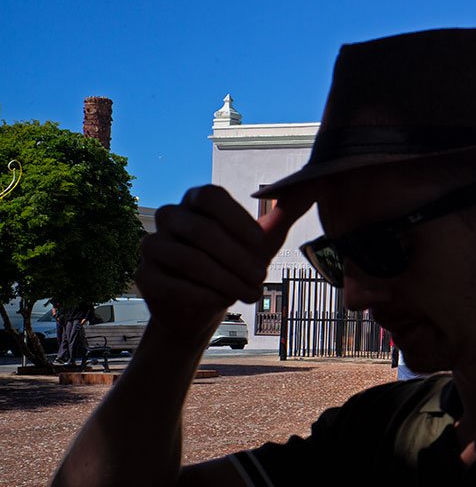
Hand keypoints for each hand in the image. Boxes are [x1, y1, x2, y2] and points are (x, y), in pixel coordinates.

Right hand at [137, 185, 310, 336]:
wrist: (207, 305)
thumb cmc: (238, 263)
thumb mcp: (264, 240)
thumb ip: (287, 211)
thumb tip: (320, 180)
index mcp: (196, 201)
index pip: (210, 196)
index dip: (236, 218)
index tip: (261, 243)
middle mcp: (169, 217)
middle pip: (202, 232)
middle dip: (238, 260)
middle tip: (261, 279)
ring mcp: (152, 246)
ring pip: (189, 260)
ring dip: (225, 281)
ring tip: (249, 294)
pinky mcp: (143, 276)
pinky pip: (171, 284)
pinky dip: (203, 295)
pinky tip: (222, 301)